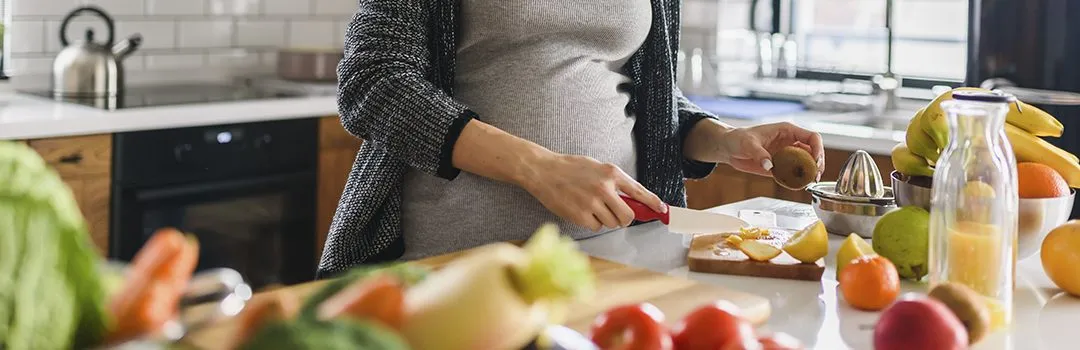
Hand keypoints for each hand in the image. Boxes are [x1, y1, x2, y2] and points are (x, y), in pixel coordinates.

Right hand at [519, 154, 666, 231]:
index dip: (653, 203)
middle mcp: (604, 188)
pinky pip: (596, 227)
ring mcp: (592, 202)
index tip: (662, 210)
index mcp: (611, 173)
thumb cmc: (570, 168)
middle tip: (616, 215)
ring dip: (606, 220)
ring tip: (592, 207)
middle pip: (627, 216)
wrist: (543, 171)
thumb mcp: (596, 167)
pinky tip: (581, 211)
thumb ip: (614, 182)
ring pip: (611, 223)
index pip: (639, 191)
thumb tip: (633, 200)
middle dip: (624, 219)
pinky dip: (592, 223)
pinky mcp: (580, 215)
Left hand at [715, 122, 824, 177]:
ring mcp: (786, 154)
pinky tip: (798, 185)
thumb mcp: (748, 143)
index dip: (818, 148)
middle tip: (815, 175)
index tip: (816, 161)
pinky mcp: (780, 166)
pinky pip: (793, 173)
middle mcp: (790, 142)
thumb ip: (759, 154)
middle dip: (817, 163)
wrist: (728, 148)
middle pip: (813, 151)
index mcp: (787, 131)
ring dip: (809, 173)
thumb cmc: (738, 138)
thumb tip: (769, 165)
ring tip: (810, 182)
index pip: (811, 137)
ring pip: (805, 163)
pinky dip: (797, 179)